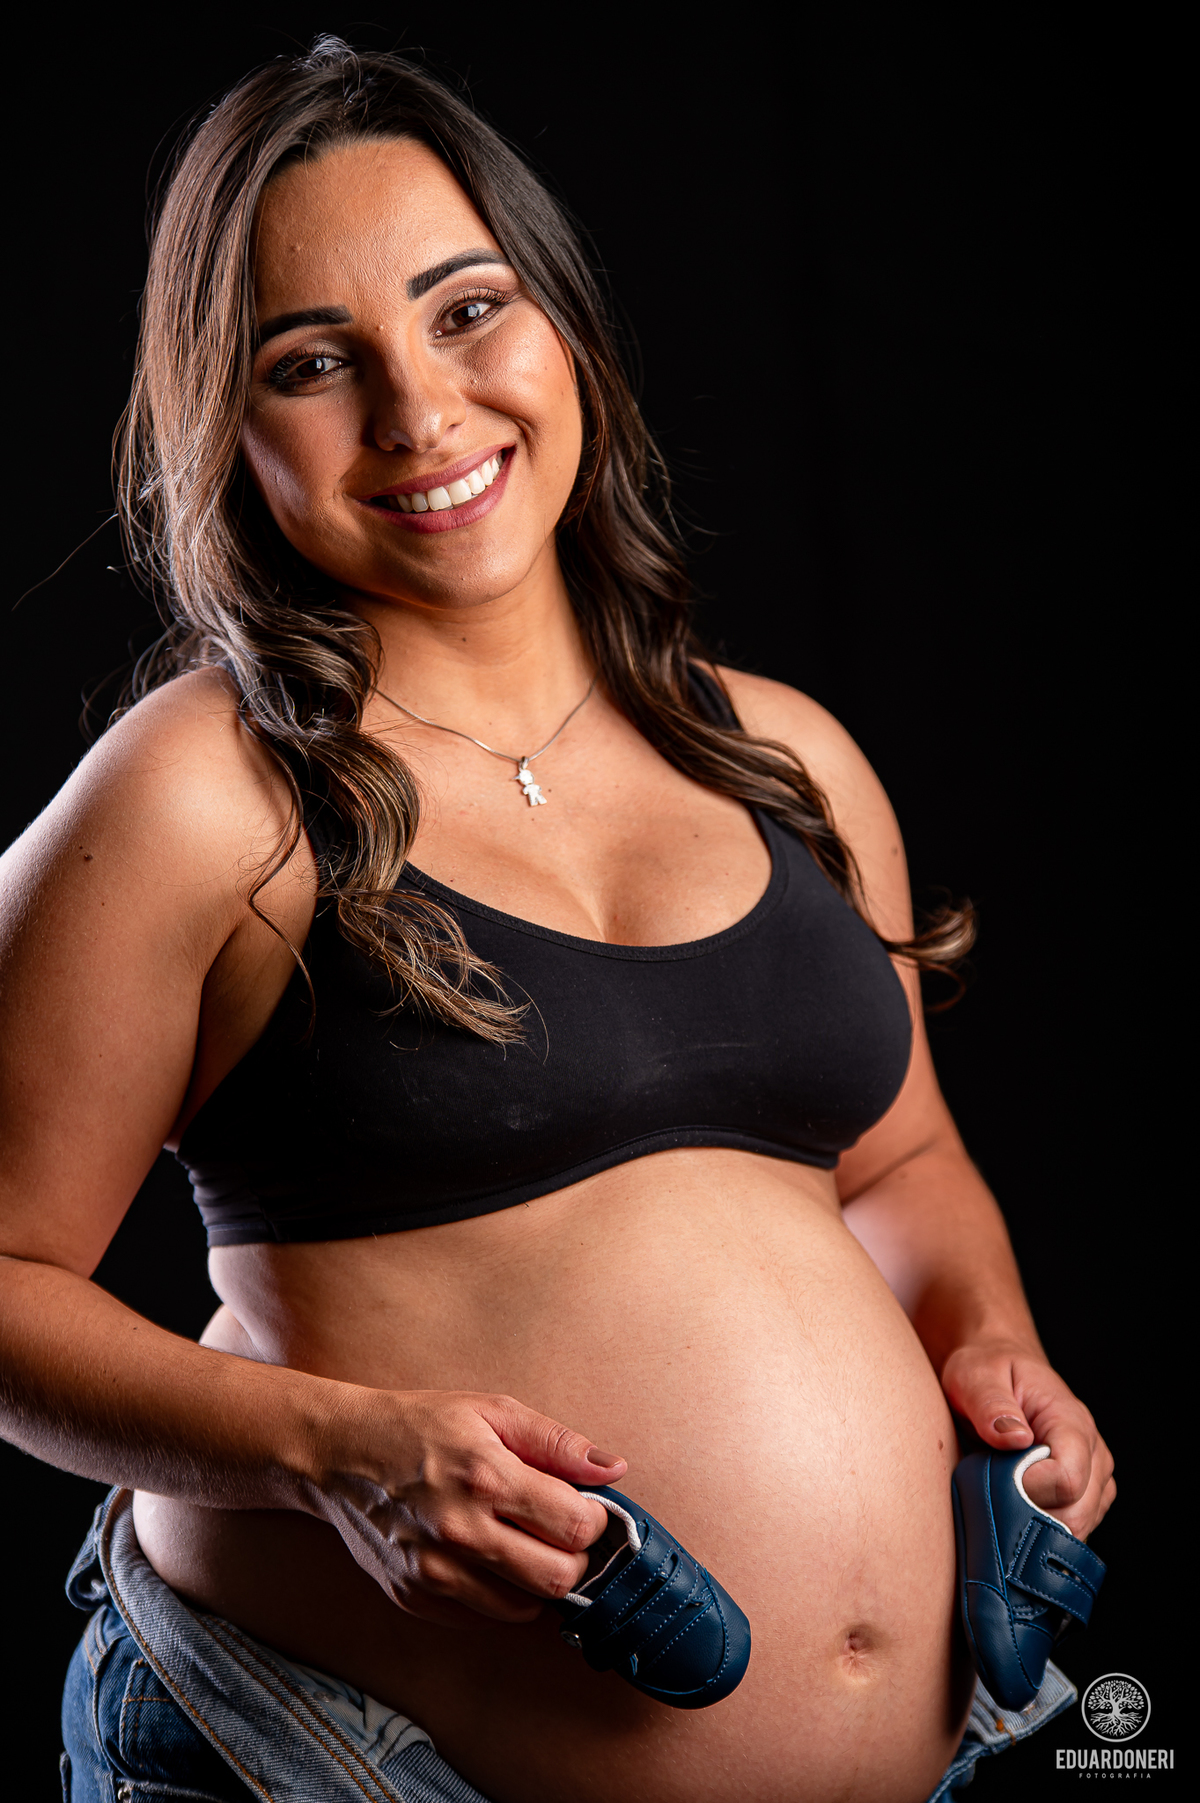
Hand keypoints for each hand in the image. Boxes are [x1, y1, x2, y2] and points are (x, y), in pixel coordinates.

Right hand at [312, 1388, 626, 1628]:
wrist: (339, 1453)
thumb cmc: (419, 1426)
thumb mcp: (491, 1411)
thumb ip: (556, 1442)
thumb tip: (614, 1468)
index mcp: (486, 1476)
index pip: (575, 1526)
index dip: (593, 1519)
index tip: (582, 1507)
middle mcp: (460, 1530)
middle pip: (558, 1579)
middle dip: (573, 1558)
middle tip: (557, 1532)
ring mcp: (434, 1571)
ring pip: (523, 1608)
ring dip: (535, 1580)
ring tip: (520, 1543)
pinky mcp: (415, 1597)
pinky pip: (482, 1617)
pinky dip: (497, 1595)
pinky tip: (485, 1558)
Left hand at [941, 1341, 1114, 1540]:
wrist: (1000, 1373)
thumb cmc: (988, 1372)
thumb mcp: (975, 1376)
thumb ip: (991, 1405)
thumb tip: (1013, 1438)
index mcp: (1072, 1421)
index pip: (1067, 1480)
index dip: (1027, 1489)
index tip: (994, 1477)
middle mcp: (1093, 1454)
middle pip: (1076, 1514)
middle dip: (1028, 1515)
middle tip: (991, 1492)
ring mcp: (1094, 1480)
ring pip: (1075, 1530)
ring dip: (1034, 1526)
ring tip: (1002, 1496)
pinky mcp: (1084, 1499)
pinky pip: (1069, 1532)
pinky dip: (1040, 1532)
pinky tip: (1014, 1511)